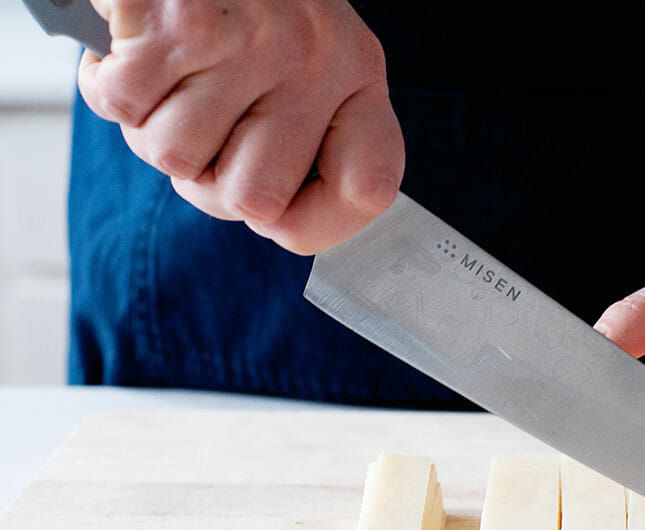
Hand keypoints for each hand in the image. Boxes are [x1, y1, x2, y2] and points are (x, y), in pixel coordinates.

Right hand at [77, 0, 403, 254]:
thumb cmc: (248, 4)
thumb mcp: (309, 59)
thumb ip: (307, 139)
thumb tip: (274, 221)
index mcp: (359, 74)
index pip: (367, 191)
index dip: (316, 224)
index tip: (281, 218)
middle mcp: (316, 58)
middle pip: (252, 200)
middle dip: (207, 181)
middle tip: (203, 129)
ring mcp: (251, 41)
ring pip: (175, 159)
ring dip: (152, 129)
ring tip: (170, 79)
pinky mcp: (179, 21)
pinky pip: (123, 108)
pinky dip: (110, 86)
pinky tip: (135, 51)